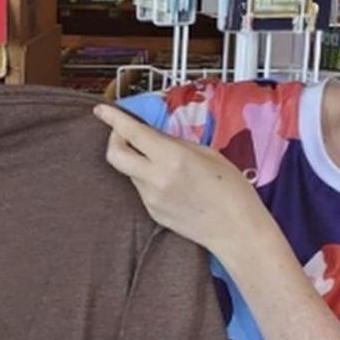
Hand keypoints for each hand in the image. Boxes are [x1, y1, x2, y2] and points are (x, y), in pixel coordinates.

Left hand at [93, 104, 269, 258]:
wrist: (236, 230)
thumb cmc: (232, 189)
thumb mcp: (207, 153)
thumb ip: (175, 142)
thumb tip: (154, 135)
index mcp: (172, 158)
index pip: (131, 133)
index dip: (113, 118)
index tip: (102, 109)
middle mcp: (155, 179)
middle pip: (114, 155)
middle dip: (114, 139)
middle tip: (124, 133)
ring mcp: (151, 199)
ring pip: (129, 171)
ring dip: (136, 159)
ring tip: (162, 160)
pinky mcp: (152, 213)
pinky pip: (141, 188)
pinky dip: (147, 177)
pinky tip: (170, 181)